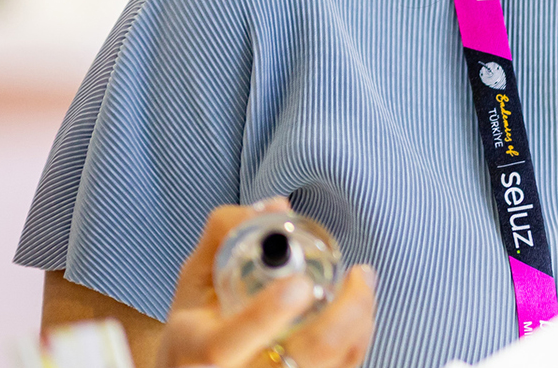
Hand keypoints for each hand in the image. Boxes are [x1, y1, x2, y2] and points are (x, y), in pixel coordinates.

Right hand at [157, 199, 377, 367]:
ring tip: (362, 283)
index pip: (222, 347)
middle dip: (344, 314)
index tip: (299, 284)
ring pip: (333, 364)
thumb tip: (276, 206)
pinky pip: (345, 367)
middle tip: (358, 274)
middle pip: (303, 357)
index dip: (263, 316)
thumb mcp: (195, 281)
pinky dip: (358, 337)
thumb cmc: (197, 328)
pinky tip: (358, 311)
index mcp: (195, 352)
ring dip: (359, 319)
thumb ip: (226, 236)